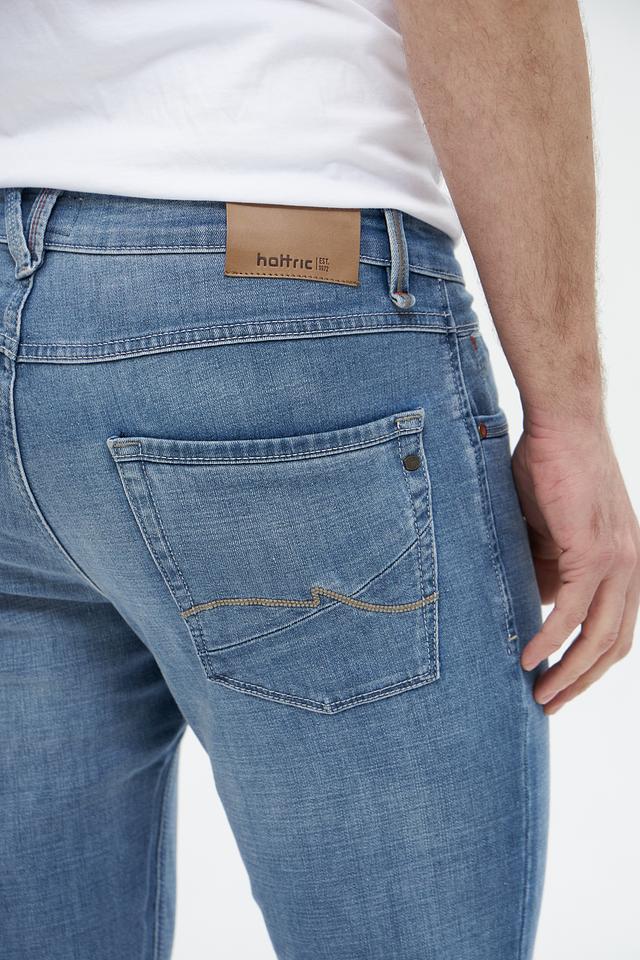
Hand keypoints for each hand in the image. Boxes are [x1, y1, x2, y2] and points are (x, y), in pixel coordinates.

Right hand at [511, 414, 638, 713]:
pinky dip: (551, 639)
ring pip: (599, 637)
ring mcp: (618, 561)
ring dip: (569, 673)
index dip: (589, 665)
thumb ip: (548, 570)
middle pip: (614, 645)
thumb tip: (536, 607)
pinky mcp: (593, 550)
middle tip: (548, 704)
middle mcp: (632, 569)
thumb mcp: (549, 534)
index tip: (558, 685)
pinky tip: (530, 657)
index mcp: (626, 566)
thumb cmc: (552, 471)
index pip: (615, 631)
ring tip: (539, 694)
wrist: (563, 425)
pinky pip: (572, 609)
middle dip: (581, 682)